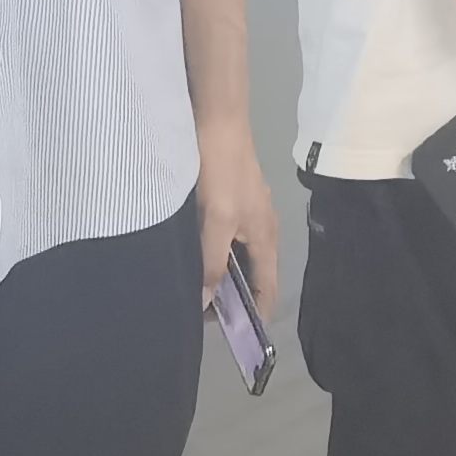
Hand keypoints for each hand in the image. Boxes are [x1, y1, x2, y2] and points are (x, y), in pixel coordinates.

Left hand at [196, 126, 281, 326]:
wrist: (216, 119)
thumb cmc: (221, 171)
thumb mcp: (215, 221)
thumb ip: (210, 262)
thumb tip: (204, 302)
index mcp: (266, 238)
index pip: (268, 289)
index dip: (255, 314)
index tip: (234, 335)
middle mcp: (260, 229)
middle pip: (251, 275)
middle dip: (231, 297)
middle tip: (200, 314)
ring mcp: (246, 213)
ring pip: (234, 256)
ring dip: (217, 275)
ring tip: (190, 290)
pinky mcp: (230, 200)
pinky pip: (223, 238)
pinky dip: (210, 253)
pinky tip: (187, 256)